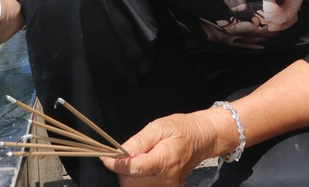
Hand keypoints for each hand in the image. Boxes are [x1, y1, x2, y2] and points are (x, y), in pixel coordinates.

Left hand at [101, 108, 233, 186]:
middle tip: (123, 156)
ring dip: (129, 177)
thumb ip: (139, 141)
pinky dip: (137, 180)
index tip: (107, 157)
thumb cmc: (182, 129)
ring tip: (135, 161)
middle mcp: (166, 178)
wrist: (201, 139)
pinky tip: (141, 169)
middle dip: (121, 171)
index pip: (133, 168)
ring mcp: (167, 186)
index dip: (116, 164)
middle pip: (131, 183)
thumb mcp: (159, 127)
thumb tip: (121, 152)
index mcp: (164, 160)